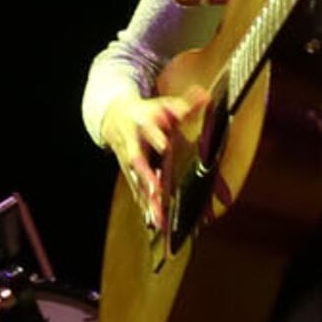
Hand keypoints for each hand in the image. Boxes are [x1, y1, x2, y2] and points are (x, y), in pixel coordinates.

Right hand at [102, 90, 202, 226]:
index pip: (148, 129)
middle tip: (156, 189)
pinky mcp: (131, 176)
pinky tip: (158, 225)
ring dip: (147, 201)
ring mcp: (129, 163)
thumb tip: (206, 96)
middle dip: (146, 176)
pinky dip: (147, 209)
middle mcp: (132, 145)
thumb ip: (185, 105)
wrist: (115, 118)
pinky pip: (139, 194)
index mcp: (141, 124)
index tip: (164, 144)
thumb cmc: (146, 113)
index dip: (155, 136)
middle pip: (138, 161)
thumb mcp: (163, 105)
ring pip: (137, 183)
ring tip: (159, 219)